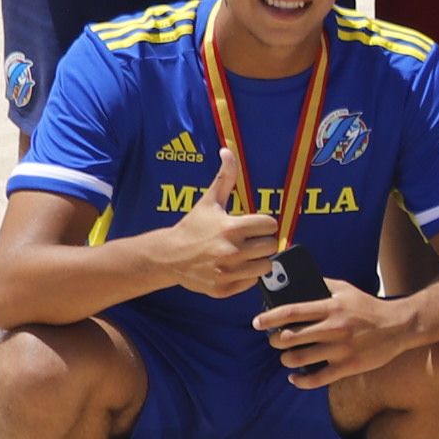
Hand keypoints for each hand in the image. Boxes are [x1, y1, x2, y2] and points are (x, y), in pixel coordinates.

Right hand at [163, 154, 284, 298]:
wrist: (168, 256)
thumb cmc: (193, 226)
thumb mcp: (209, 201)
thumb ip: (225, 176)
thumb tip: (227, 150)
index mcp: (231, 228)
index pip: (271, 225)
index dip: (264, 224)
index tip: (253, 225)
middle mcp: (231, 252)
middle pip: (271, 247)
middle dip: (262, 242)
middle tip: (248, 240)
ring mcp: (227, 272)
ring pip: (265, 267)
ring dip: (257, 260)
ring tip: (242, 254)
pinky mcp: (223, 289)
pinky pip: (252, 283)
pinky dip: (246, 276)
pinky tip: (233, 268)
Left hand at [256, 282, 414, 389]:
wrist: (400, 326)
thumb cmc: (369, 307)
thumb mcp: (347, 290)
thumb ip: (322, 285)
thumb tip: (293, 283)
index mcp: (331, 307)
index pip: (291, 312)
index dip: (269, 318)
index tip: (257, 323)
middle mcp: (333, 328)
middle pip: (290, 338)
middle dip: (275, 341)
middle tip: (275, 341)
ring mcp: (340, 349)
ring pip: (299, 359)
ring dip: (286, 360)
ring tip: (287, 358)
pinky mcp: (347, 366)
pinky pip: (316, 379)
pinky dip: (300, 381)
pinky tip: (295, 378)